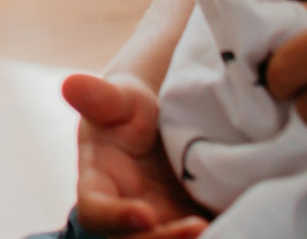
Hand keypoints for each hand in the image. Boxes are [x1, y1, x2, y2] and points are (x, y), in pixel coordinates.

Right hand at [61, 72, 209, 235]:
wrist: (164, 126)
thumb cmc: (131, 110)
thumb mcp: (120, 99)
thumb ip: (99, 97)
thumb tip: (69, 83)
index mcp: (99, 185)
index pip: (93, 211)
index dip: (114, 218)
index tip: (145, 213)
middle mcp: (125, 216)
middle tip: (198, 225)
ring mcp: (158, 227)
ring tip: (217, 227)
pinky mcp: (185, 230)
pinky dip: (217, 237)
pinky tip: (237, 227)